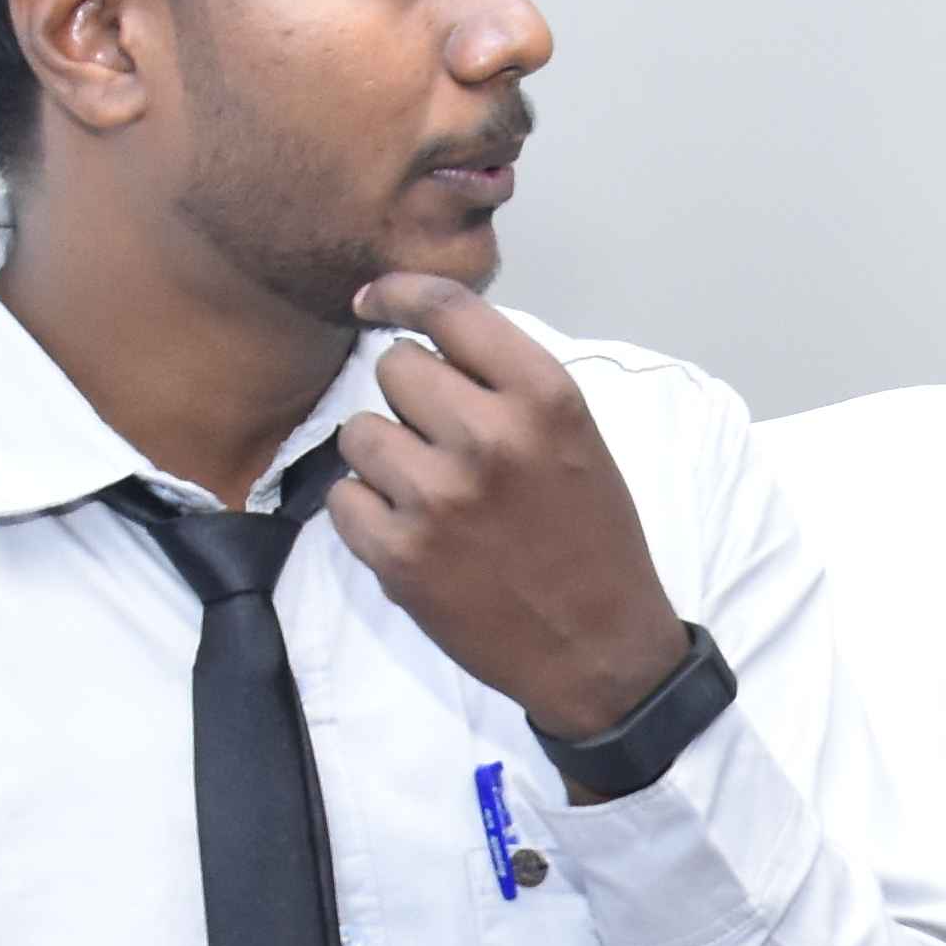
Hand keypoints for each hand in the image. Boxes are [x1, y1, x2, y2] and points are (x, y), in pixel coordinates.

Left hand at [336, 274, 698, 742]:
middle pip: (394, 368)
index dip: (397, 294)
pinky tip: (411, 535)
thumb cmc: (593, 540)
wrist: (601, 652)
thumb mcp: (575, 439)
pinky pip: (344, 498)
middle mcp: (489, 436)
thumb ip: (507, 386)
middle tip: (443, 444)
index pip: (446, 307)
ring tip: (428, 495)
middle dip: (410, 401)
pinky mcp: (400, 555)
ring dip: (383, 458)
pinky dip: (367, 514)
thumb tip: (423, 340)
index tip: (371, 302)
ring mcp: (438, 497)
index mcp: (544, 398)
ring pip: (359, 432)